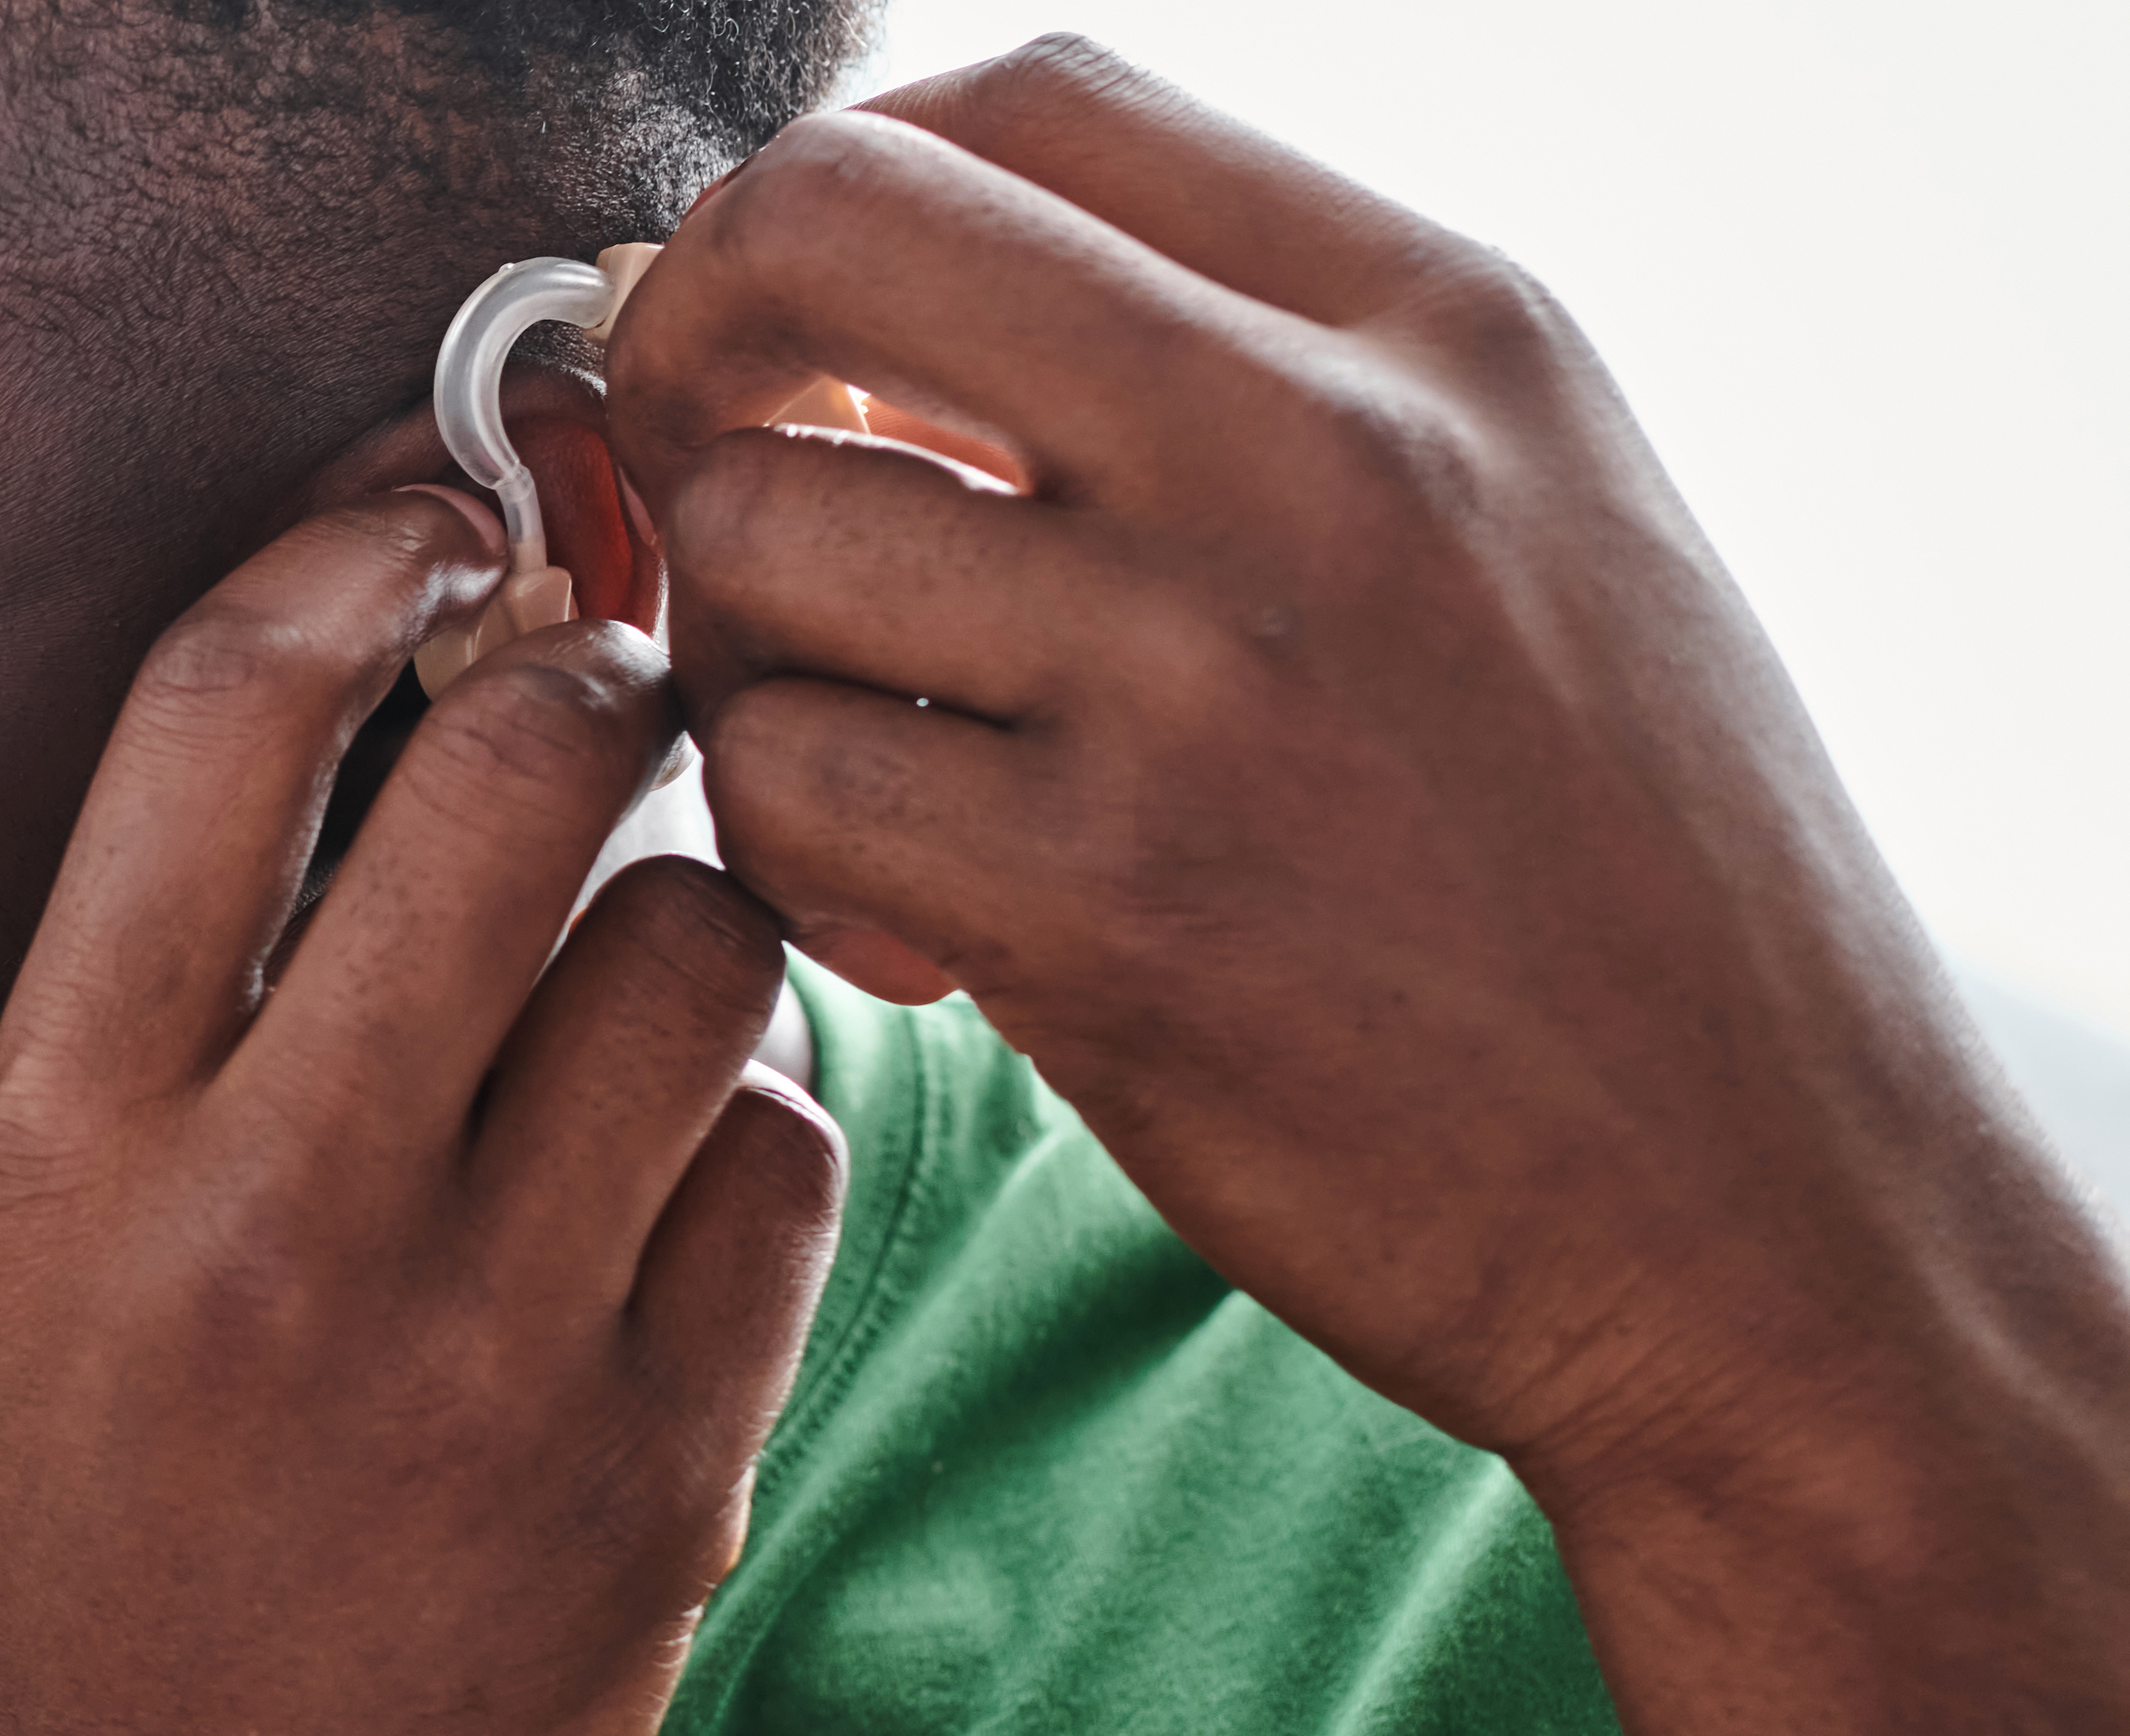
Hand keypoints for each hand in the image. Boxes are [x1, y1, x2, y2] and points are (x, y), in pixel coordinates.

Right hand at [0, 494, 846, 1733]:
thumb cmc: (92, 1503)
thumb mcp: (36, 1228)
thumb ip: (179, 981)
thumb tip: (406, 672)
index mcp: (63, 1137)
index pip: (217, 715)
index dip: (354, 542)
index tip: (429, 513)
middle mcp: (265, 1215)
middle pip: (516, 774)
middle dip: (588, 684)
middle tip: (598, 694)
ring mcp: (481, 1343)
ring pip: (694, 945)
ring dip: (681, 919)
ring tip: (616, 986)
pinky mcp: (661, 1460)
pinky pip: (782, 1159)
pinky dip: (737, 1142)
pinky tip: (653, 1202)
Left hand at [612, 38, 2129, 1728]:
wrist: (1764, 1220)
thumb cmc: (1624, 889)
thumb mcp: (1535, 522)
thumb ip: (1274, 377)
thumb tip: (929, 307)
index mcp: (1439, 332)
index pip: (1029, 101)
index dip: (844, 199)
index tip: (817, 347)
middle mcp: (1321, 455)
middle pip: (832, 227)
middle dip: (698, 346)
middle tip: (728, 505)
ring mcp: (1202, 674)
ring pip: (758, 527)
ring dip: (742, 657)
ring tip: (866, 774)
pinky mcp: (1103, 899)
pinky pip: (776, 779)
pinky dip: (783, 855)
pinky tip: (914, 931)